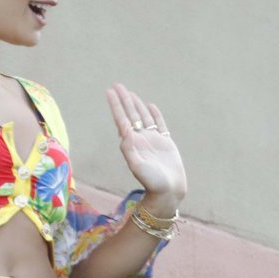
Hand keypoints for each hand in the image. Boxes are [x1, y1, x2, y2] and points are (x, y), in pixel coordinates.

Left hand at [105, 83, 186, 209]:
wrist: (168, 192)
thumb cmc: (152, 182)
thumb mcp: (137, 166)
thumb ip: (129, 149)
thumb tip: (125, 130)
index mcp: (132, 143)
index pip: (122, 119)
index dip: (116, 105)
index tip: (110, 91)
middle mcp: (141, 139)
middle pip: (131, 115)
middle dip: (124, 100)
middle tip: (118, 85)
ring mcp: (153, 140)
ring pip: (143, 117)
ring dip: (137, 105)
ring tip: (130, 93)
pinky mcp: (165, 143)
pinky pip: (160, 124)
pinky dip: (155, 114)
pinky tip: (150, 106)